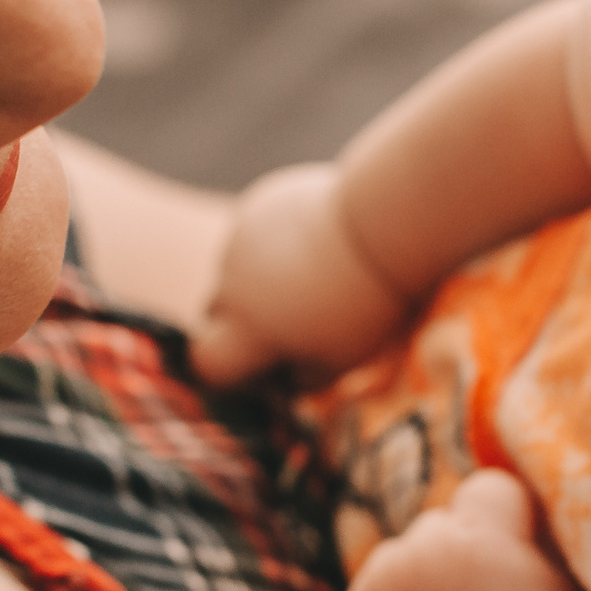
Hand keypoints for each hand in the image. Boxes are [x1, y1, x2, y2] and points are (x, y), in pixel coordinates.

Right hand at [189, 163, 409, 384]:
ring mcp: (240, 241)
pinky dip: (271, 243)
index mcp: (247, 330)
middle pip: (215, 313)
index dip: (230, 372)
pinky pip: (252, 235)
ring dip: (257, 279)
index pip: (208, 364)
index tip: (263, 367)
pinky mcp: (256, 207)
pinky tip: (315, 242)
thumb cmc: (366, 302)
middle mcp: (231, 285)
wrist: (383, 225)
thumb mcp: (340, 359)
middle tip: (288, 320)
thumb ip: (303, 380)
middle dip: (240, 322)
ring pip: (235, 270)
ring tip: (313, 274)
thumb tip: (284, 383)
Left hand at [335, 470, 590, 590]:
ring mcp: (381, 580)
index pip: (490, 489)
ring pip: (405, 557)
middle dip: (460, 550)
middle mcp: (423, 547)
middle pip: (444, 523)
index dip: (506, 516)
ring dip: (422, 580)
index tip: (516, 549)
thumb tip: (528, 508)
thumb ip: (540, 541)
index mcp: (481, 537)